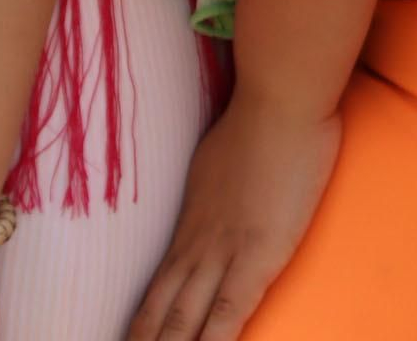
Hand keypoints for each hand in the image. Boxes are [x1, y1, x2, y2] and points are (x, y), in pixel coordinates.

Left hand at [127, 90, 338, 340]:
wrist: (280, 100)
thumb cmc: (258, 119)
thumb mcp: (218, 159)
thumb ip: (212, 187)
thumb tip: (213, 193)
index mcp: (189, 224)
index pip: (155, 290)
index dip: (136, 327)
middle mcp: (196, 245)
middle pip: (158, 314)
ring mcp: (224, 253)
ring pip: (182, 322)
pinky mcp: (256, 258)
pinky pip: (227, 315)